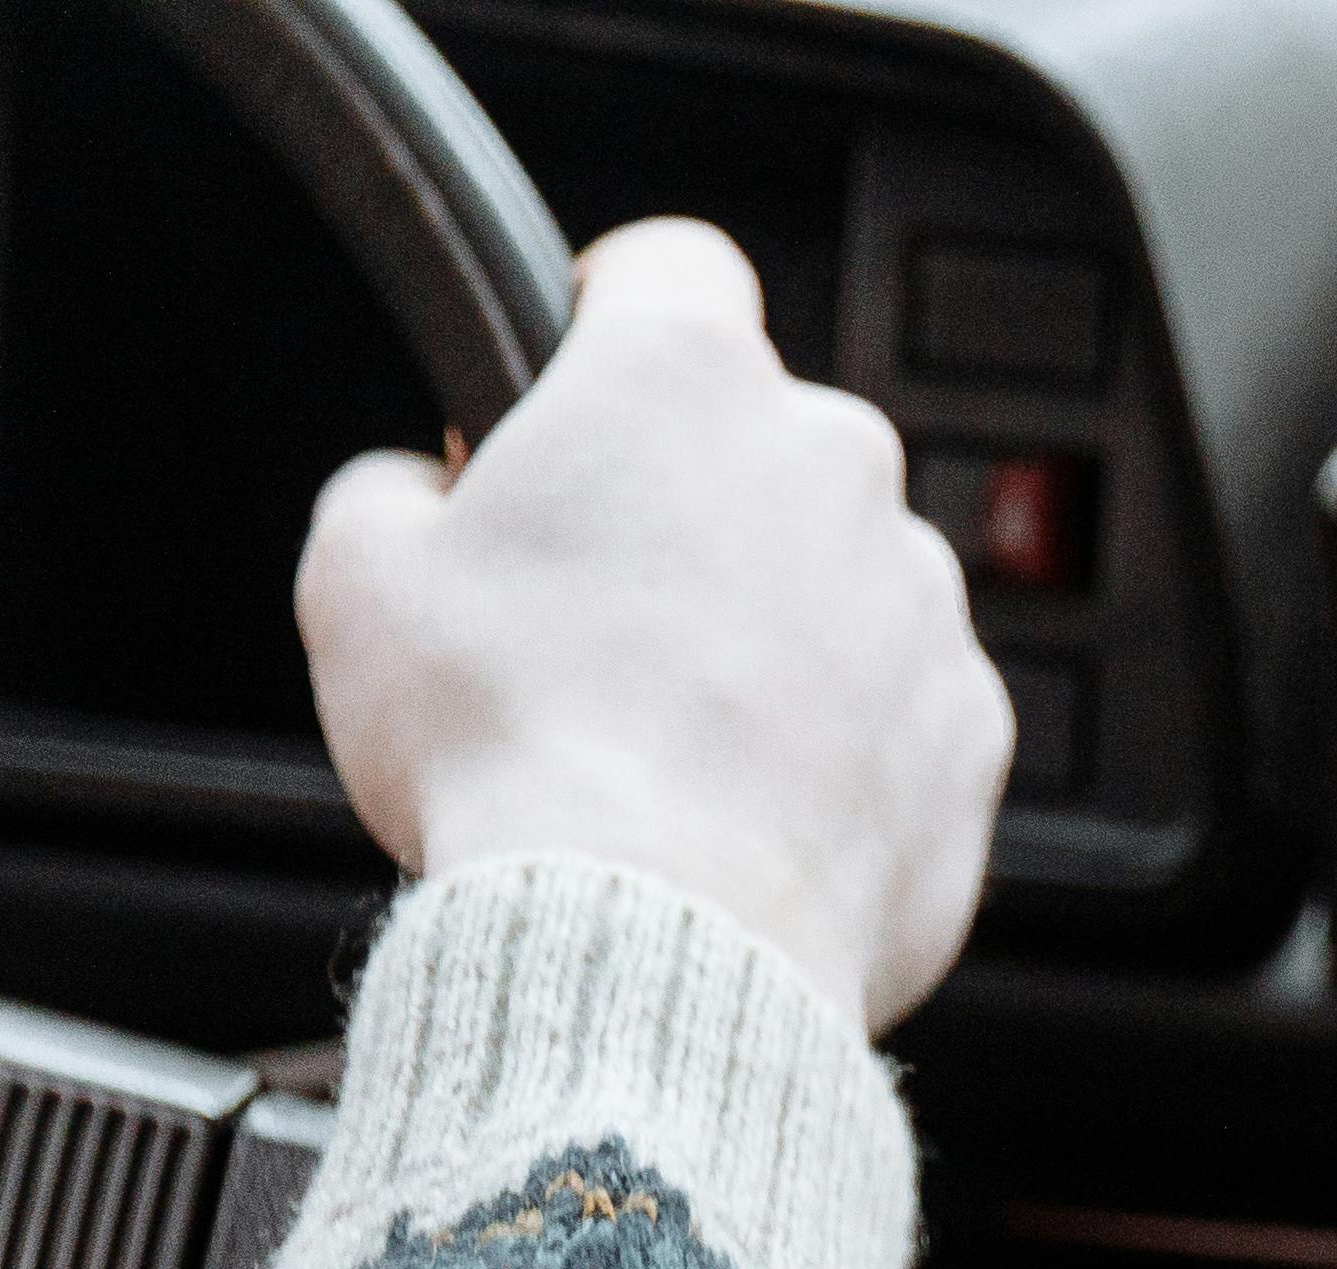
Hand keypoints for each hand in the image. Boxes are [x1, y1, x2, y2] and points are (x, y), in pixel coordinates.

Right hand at [298, 220, 1010, 1031]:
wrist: (652, 932)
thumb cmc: (507, 744)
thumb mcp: (361, 575)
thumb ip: (399, 491)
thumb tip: (428, 499)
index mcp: (686, 379)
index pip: (670, 267)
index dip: (608, 320)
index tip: (571, 388)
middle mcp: (834, 461)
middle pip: (762, 441)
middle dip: (690, 504)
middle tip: (596, 608)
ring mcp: (922, 598)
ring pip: (841, 578)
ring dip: (774, 628)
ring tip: (674, 735)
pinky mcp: (974, 729)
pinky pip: (902, 705)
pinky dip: (843, 742)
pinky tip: (752, 808)